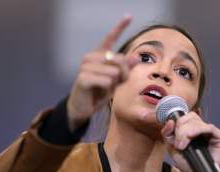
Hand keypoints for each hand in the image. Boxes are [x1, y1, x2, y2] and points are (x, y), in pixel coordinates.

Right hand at [67, 15, 138, 130]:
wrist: (83, 107)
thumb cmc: (98, 91)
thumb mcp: (116, 80)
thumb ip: (125, 68)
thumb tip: (137, 57)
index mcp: (99, 55)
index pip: (110, 38)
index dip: (120, 27)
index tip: (129, 15)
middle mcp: (91, 57)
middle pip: (119, 60)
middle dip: (123, 75)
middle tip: (114, 84)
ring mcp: (85, 66)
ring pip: (114, 72)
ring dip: (114, 84)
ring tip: (104, 88)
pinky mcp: (83, 78)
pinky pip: (106, 81)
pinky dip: (106, 89)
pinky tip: (98, 91)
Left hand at [161, 112, 219, 171]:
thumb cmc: (185, 161)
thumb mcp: (171, 145)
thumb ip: (167, 132)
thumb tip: (170, 121)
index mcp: (193, 129)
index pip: (187, 116)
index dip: (178, 121)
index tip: (172, 132)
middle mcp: (203, 129)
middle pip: (192, 117)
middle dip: (181, 128)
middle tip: (178, 142)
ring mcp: (213, 133)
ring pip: (199, 122)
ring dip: (186, 132)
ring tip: (182, 145)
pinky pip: (210, 128)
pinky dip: (197, 131)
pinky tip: (190, 138)